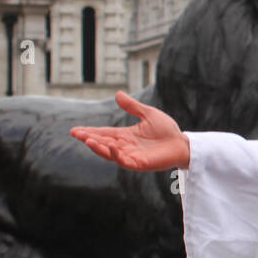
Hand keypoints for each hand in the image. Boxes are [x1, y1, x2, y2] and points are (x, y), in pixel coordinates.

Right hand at [70, 91, 190, 171]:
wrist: (183, 143)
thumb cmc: (167, 130)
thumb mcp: (148, 114)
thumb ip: (132, 106)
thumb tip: (117, 94)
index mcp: (125, 135)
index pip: (104, 133)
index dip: (90, 132)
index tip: (74, 130)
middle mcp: (125, 146)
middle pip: (103, 143)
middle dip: (89, 139)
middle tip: (76, 133)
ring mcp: (131, 156)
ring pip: (109, 153)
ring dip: (98, 147)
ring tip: (88, 140)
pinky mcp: (139, 163)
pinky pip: (124, 161)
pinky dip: (116, 155)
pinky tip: (111, 146)